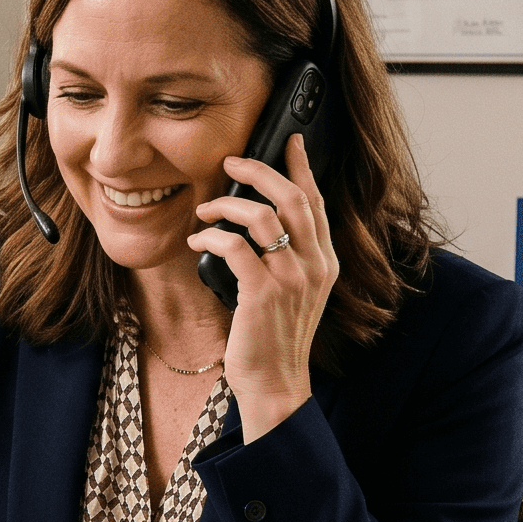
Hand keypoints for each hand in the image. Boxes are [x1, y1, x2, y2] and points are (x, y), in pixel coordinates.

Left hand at [186, 132, 338, 440]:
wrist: (275, 381)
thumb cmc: (273, 335)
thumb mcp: (293, 291)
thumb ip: (288, 256)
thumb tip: (258, 216)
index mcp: (326, 262)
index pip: (317, 202)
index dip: (302, 166)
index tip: (289, 140)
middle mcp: (315, 266)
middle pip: (293, 198)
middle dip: (260, 170)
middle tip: (231, 160)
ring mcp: (292, 279)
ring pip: (263, 216)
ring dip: (227, 204)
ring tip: (205, 208)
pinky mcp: (263, 293)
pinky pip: (234, 246)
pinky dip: (211, 235)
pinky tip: (196, 239)